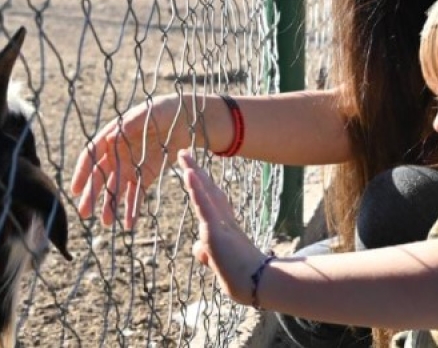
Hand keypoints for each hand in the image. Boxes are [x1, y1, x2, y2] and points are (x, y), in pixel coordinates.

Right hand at [71, 94, 188, 228]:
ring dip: (110, 205)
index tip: (76, 189)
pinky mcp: (147, 175)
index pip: (92, 155)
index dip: (82, 172)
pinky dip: (132, 208)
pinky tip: (129, 224)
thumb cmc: (164, 110)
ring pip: (116, 188)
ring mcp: (132, 165)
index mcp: (113, 135)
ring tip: (106, 222)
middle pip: (101, 176)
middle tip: (84, 213)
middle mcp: (118, 152)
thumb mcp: (149, 112)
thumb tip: (111, 137)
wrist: (187, 118)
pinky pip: (137, 193)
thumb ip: (132, 123)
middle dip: (92, 194)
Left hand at [180, 150, 265, 305]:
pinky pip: (204, 205)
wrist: (253, 285)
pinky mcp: (215, 230)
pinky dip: (197, 189)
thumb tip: (198, 247)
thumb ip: (206, 252)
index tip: (194, 169)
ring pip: (205, 193)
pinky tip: (189, 173)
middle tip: (184, 153)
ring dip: (194, 172)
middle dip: (195, 170)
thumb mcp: (217, 262)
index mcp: (225, 226)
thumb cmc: (239, 276)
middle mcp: (223, 220)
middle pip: (207, 190)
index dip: (202, 184)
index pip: (211, 200)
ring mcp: (220, 224)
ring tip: (183, 154)